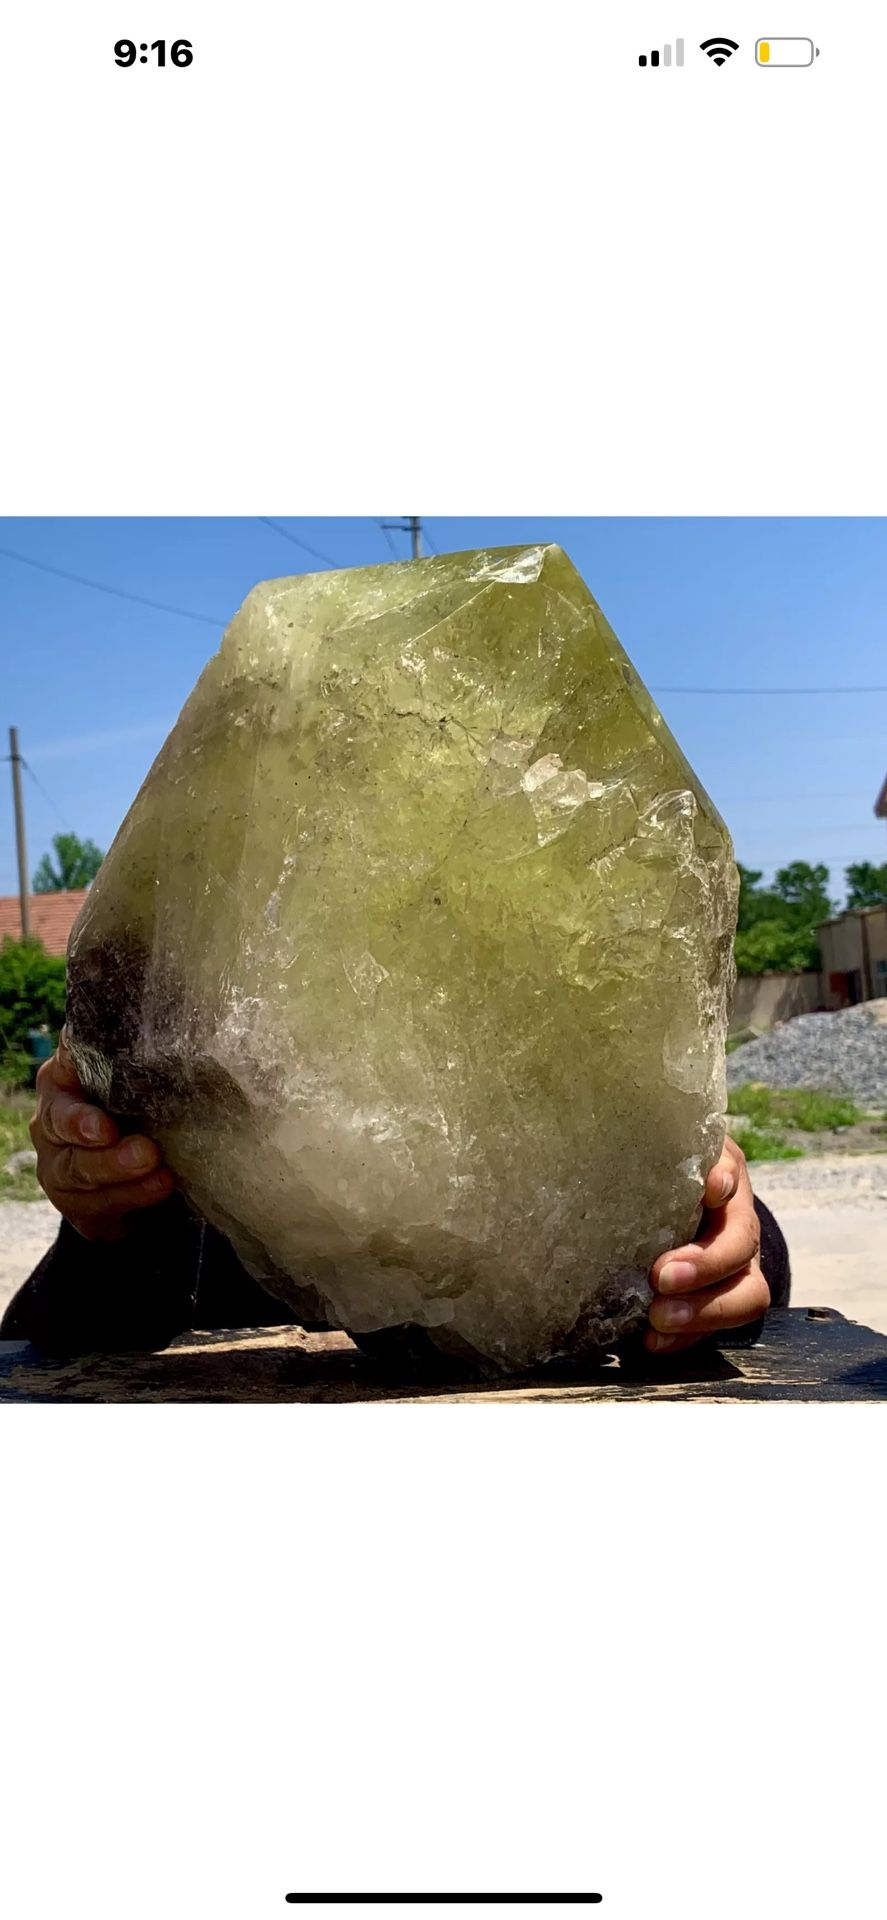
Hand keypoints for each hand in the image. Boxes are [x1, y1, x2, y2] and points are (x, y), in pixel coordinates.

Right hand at [30, 1029, 173, 1239]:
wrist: (130, 1169)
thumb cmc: (136, 1109)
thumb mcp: (137, 1079)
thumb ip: (138, 1052)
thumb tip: (167, 1006)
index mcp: (63, 1080)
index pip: (62, 1074)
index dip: (77, 1086)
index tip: (103, 1116)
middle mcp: (51, 1121)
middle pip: (63, 1128)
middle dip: (98, 1139)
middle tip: (144, 1149)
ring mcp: (58, 1167)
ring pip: (80, 1171)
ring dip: (122, 1173)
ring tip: (161, 1172)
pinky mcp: (77, 1205)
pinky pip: (98, 1205)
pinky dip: (132, 1197)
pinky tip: (159, 1187)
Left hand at [645, 1136, 768, 1354]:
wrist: (670, 1214)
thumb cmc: (661, 1180)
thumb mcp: (664, 1155)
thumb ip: (663, 1151)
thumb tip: (677, 1168)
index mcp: (723, 1180)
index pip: (732, 1176)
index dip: (724, 1183)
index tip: (709, 1189)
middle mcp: (739, 1226)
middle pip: (742, 1247)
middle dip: (706, 1264)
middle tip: (661, 1276)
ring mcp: (737, 1270)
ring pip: (745, 1297)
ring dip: (703, 1313)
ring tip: (659, 1319)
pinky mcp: (717, 1304)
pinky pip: (714, 1330)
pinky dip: (684, 1339)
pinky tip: (652, 1341)